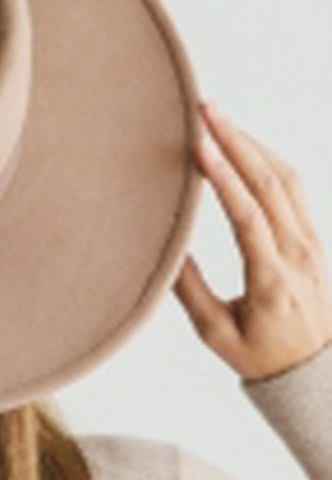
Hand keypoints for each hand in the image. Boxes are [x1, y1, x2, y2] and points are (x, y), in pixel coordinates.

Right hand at [173, 101, 331, 381]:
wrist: (317, 370)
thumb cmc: (262, 355)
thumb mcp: (215, 332)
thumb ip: (189, 288)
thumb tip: (163, 247)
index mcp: (271, 280)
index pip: (248, 217)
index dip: (222, 178)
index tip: (198, 146)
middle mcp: (298, 253)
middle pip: (271, 184)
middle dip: (236, 140)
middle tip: (205, 108)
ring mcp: (311, 242)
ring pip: (287, 178)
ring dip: (253, 143)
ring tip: (220, 117)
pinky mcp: (312, 237)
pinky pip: (295, 187)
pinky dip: (268, 159)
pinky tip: (246, 144)